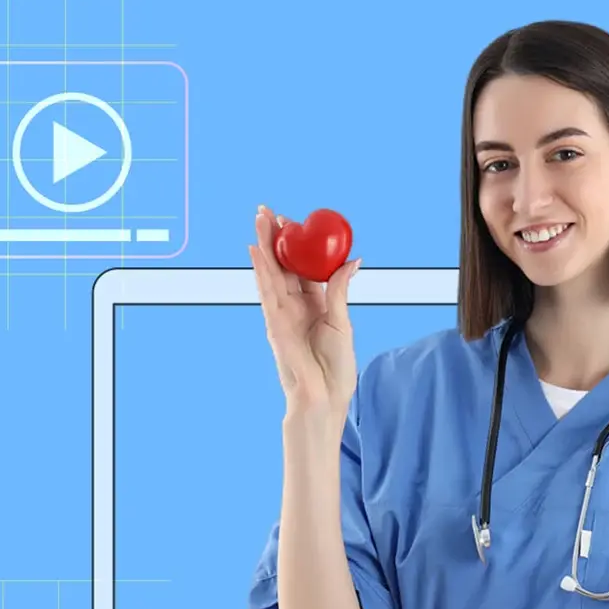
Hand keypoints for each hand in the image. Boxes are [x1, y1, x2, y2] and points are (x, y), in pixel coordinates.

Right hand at [249, 205, 360, 415]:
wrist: (324, 397)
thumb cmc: (335, 368)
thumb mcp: (342, 322)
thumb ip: (339, 290)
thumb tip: (353, 260)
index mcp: (314, 304)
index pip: (302, 267)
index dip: (297, 244)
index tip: (293, 221)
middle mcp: (294, 306)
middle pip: (281, 264)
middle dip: (274, 237)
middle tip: (267, 210)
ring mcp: (281, 314)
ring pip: (271, 272)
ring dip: (264, 244)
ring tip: (260, 218)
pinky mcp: (274, 323)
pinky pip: (266, 292)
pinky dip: (261, 270)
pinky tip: (255, 250)